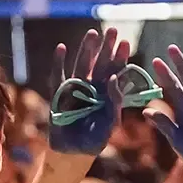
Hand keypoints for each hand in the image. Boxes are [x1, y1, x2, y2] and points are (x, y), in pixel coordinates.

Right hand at [48, 27, 132, 154]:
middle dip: (106, 48)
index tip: (125, 43)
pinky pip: (57, 75)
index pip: (114, 72)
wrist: (73, 152)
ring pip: (81, 65)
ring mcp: (74, 89)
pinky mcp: (58, 94)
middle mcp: (92, 88)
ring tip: (93, 33)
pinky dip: (58, 62)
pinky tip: (62, 47)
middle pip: (100, 64)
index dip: (120, 58)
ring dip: (87, 50)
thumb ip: (114, 104)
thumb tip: (114, 79)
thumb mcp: (110, 125)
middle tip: (112, 30)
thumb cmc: (94, 140)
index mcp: (106, 95)